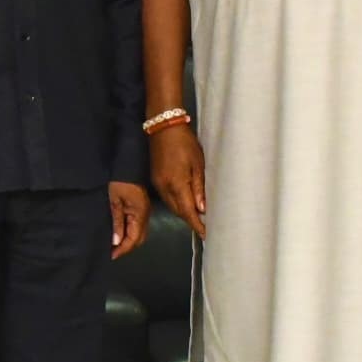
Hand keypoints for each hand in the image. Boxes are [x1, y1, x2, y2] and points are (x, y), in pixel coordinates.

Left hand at [109, 182, 149, 258]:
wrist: (128, 166)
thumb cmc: (119, 183)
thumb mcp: (115, 202)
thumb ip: (117, 222)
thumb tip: (116, 242)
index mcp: (140, 215)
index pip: (134, 239)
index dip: (123, 249)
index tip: (112, 256)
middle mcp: (145, 216)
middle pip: (139, 239)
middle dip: (127, 248)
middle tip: (113, 252)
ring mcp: (145, 213)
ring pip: (140, 234)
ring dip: (129, 241)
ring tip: (115, 246)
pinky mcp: (142, 209)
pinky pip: (138, 227)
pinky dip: (130, 233)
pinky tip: (121, 234)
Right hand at [150, 126, 205, 240]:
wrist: (163, 127)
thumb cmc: (185, 143)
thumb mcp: (198, 164)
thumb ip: (199, 188)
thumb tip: (202, 209)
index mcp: (176, 184)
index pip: (188, 212)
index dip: (197, 225)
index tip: (206, 234)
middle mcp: (164, 188)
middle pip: (178, 211)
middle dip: (191, 220)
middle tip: (205, 226)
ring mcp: (158, 184)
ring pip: (172, 206)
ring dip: (184, 213)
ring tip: (197, 216)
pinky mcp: (155, 179)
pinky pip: (167, 198)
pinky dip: (177, 204)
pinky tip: (186, 203)